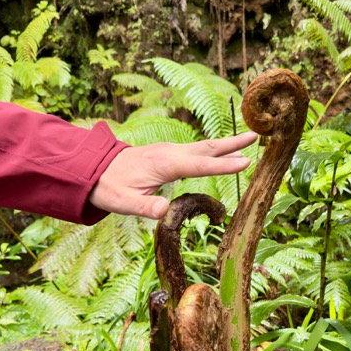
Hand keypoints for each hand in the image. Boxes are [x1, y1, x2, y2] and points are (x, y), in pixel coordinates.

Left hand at [89, 131, 257, 218]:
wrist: (93, 169)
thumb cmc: (109, 187)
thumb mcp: (123, 202)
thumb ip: (144, 207)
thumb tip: (165, 213)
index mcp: (164, 163)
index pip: (199, 165)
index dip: (223, 165)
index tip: (245, 161)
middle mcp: (171, 152)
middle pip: (207, 148)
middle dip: (233, 143)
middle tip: (256, 136)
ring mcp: (170, 151)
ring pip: (204, 146)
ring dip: (227, 144)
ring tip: (249, 140)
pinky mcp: (170, 154)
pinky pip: (197, 150)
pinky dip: (214, 149)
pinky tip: (222, 152)